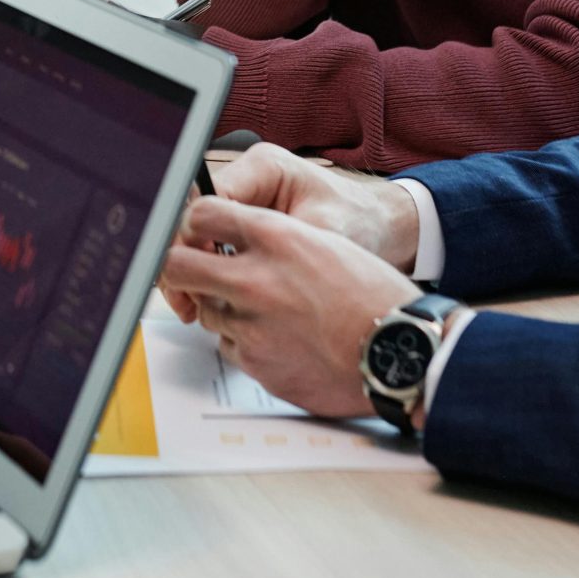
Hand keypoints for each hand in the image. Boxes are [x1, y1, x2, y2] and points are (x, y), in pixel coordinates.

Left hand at [156, 198, 424, 419]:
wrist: (401, 353)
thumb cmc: (372, 296)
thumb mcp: (324, 242)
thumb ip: (272, 235)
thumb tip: (229, 233)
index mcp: (276, 236)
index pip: (201, 213)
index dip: (193, 223)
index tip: (196, 231)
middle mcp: (255, 278)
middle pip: (177, 265)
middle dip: (177, 267)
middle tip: (190, 270)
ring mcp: (251, 324)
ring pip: (206, 309)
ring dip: (223, 307)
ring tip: (265, 310)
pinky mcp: (254, 363)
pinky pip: (230, 346)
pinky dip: (246, 342)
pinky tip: (280, 339)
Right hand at [163, 144, 422, 299]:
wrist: (383, 229)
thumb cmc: (360, 224)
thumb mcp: (322, 236)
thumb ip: (280, 248)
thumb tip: (238, 267)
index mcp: (264, 167)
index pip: (208, 199)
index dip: (191, 240)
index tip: (185, 274)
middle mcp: (249, 178)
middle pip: (195, 216)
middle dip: (183, 259)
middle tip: (183, 300)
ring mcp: (246, 200)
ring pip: (198, 233)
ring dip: (193, 269)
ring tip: (193, 308)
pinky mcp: (247, 222)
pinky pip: (213, 245)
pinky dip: (208, 273)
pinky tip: (208, 301)